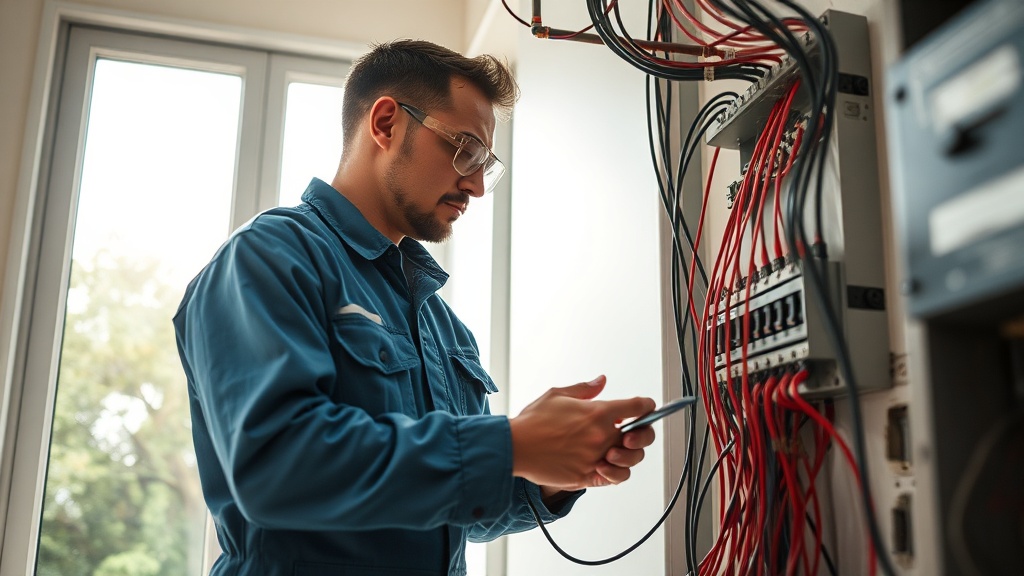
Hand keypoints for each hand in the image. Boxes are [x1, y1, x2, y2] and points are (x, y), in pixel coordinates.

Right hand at [509, 375, 654, 490]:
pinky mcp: (587, 476)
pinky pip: (614, 478)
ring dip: (629, 454)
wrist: (515, 446)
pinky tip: (605, 465)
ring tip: (615, 450)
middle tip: (632, 433)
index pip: (638, 407)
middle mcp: (601, 436)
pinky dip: (615, 472)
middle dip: (642, 433)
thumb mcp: (558, 395)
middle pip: (642, 436)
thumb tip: (602, 381)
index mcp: (598, 412)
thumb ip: (585, 389)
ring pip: (631, 460)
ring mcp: (596, 457)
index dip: (646, 405)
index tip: (646, 407)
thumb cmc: (533, 421)